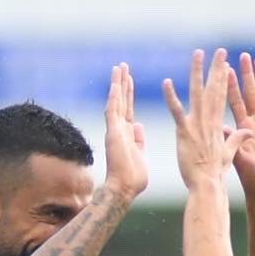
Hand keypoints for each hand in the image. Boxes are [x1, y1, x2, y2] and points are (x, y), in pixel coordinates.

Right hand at [102, 63, 148, 201]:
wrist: (125, 189)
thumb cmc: (134, 179)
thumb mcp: (141, 155)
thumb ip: (139, 140)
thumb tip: (139, 126)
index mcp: (128, 135)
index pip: (128, 110)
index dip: (129, 94)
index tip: (129, 80)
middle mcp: (119, 129)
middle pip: (121, 101)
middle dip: (122, 83)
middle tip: (122, 66)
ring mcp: (115, 129)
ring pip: (116, 101)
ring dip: (118, 83)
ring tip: (119, 67)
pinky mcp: (113, 131)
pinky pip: (113, 108)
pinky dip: (114, 94)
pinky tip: (115, 80)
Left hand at [162, 48, 245, 189]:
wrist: (207, 186)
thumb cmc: (216, 174)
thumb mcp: (230, 154)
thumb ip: (237, 139)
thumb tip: (249, 131)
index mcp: (217, 125)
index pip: (222, 97)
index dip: (224, 79)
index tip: (226, 63)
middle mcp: (208, 121)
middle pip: (214, 89)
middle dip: (217, 68)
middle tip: (220, 51)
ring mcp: (196, 125)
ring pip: (197, 94)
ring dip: (197, 72)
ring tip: (198, 53)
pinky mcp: (184, 133)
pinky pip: (176, 112)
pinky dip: (171, 97)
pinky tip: (166, 82)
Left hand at [227, 52, 254, 198]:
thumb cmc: (251, 179)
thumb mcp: (240, 161)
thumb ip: (232, 144)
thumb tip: (222, 128)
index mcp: (241, 128)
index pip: (234, 101)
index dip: (230, 84)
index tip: (226, 66)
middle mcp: (252, 123)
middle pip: (249, 93)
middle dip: (246, 74)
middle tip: (243, 55)